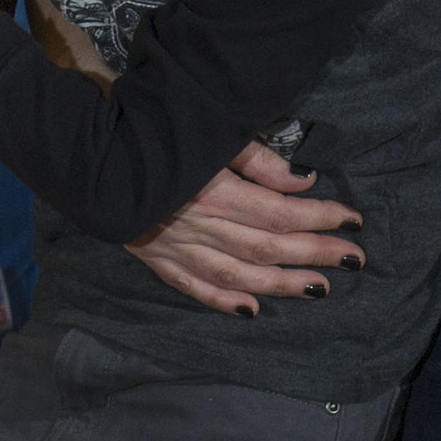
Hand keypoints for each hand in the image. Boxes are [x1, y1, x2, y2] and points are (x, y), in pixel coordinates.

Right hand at [127, 141, 368, 315]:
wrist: (87, 152)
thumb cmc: (155, 130)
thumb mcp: (209, 130)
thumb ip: (257, 159)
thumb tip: (304, 180)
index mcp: (214, 192)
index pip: (280, 212)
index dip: (320, 218)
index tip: (353, 220)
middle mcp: (199, 227)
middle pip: (268, 248)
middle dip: (315, 253)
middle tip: (354, 259)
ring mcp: (176, 248)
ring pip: (238, 276)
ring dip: (281, 284)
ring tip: (318, 288)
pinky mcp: (156, 259)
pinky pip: (194, 288)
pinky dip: (224, 302)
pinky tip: (252, 310)